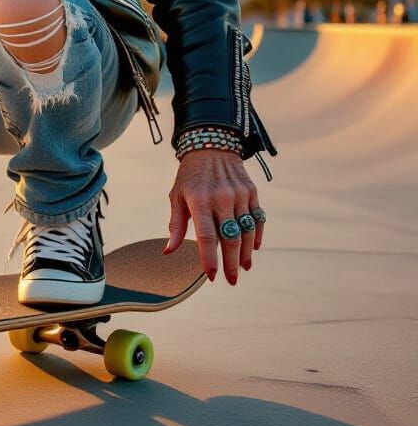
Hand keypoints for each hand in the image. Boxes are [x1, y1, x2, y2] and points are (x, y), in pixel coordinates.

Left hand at [162, 148, 263, 284]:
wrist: (210, 145)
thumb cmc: (189, 176)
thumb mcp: (177, 196)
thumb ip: (176, 225)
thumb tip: (169, 252)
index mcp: (199, 201)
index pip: (207, 237)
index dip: (210, 259)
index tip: (212, 276)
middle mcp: (221, 198)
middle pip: (230, 239)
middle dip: (231, 264)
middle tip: (230, 280)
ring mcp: (239, 195)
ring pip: (246, 232)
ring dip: (246, 254)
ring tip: (243, 268)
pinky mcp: (251, 192)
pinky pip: (257, 219)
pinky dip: (256, 236)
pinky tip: (252, 249)